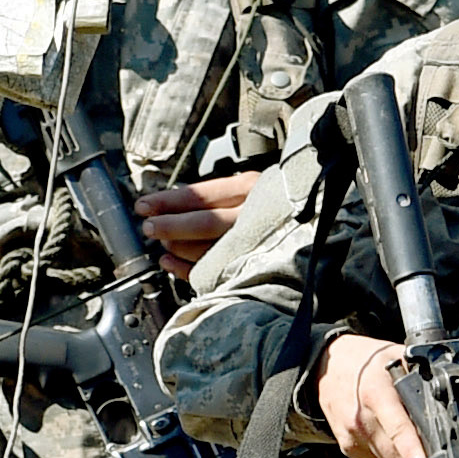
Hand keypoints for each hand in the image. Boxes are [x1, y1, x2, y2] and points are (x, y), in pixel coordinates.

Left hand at [135, 171, 259, 279]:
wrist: (314, 221)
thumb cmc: (270, 203)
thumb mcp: (245, 188)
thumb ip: (213, 198)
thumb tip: (168, 207)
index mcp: (249, 187)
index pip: (203, 194)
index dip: (169, 201)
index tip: (144, 205)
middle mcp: (255, 212)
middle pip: (206, 222)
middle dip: (171, 226)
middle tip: (149, 228)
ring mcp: (258, 239)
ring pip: (211, 248)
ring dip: (180, 248)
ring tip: (162, 246)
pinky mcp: (256, 262)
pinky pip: (217, 270)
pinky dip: (189, 269)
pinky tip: (171, 264)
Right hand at [312, 335, 425, 457]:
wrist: (328, 366)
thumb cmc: (365, 360)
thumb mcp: (397, 355)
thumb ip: (422, 374)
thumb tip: (447, 392)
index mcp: (376, 393)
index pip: (398, 429)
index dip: (412, 452)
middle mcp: (360, 418)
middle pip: (396, 454)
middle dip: (419, 457)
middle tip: (432, 449)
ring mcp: (351, 435)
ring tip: (409, 438)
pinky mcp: (347, 447)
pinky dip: (390, 457)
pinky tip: (392, 438)